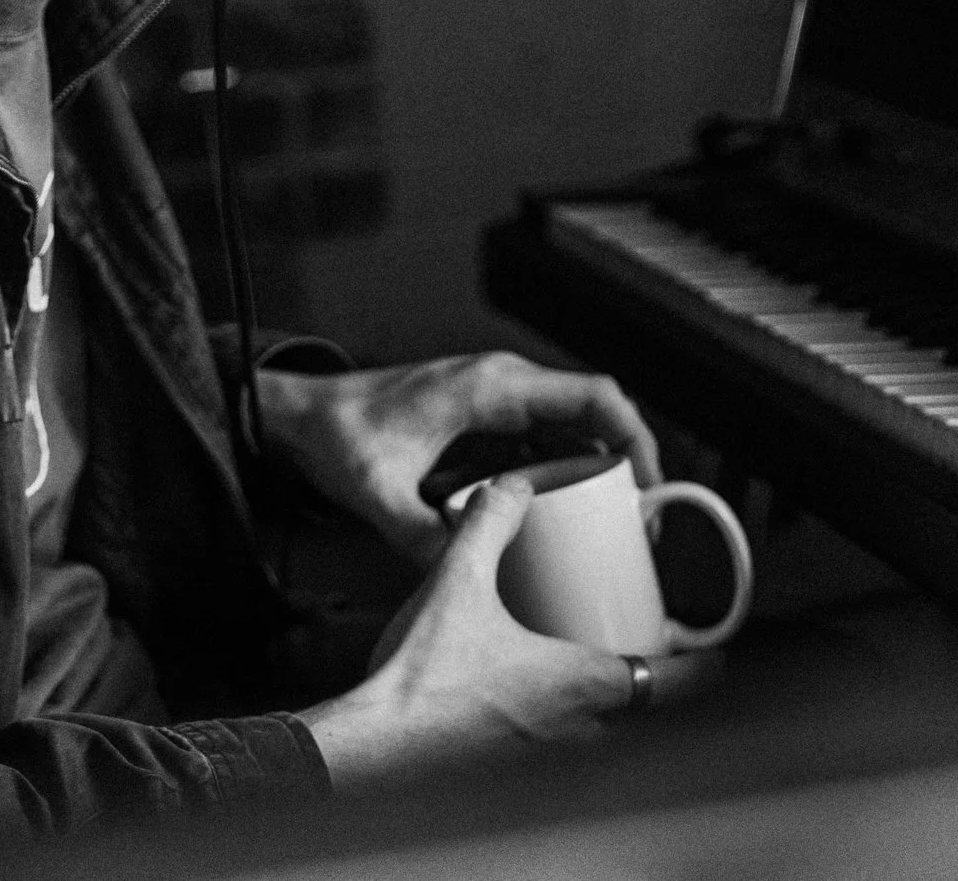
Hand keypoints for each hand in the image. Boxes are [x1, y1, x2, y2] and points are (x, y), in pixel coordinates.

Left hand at [256, 351, 661, 563]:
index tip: (652, 485)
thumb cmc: (340, 434)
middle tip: (642, 522)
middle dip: (630, 462)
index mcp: (494, 387)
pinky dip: (568, 470)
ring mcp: (498, 399)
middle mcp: (505, 384)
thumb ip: (421, 535)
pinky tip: (567, 515)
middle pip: (596, 411)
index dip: (635, 438)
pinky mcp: (488, 418)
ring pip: (575, 425)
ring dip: (601, 468)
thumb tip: (466, 574)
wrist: (305, 416)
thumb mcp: (379, 492)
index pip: (593, 396)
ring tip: (616, 525)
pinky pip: (546, 438)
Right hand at [301, 476, 717, 792]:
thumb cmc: (419, 683)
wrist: (371, 748)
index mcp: (580, 684)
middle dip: (646, 671)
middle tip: (645, 639)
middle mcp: (573, 728)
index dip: (701, 665)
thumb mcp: (457, 581)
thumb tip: (511, 487)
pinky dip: (560, 711)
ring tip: (583, 655)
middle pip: (638, 704)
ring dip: (601, 693)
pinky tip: (525, 684)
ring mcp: (542, 753)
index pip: (672, 682)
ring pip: (598, 725)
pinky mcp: (510, 764)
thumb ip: (489, 523)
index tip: (715, 652)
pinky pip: (556, 737)